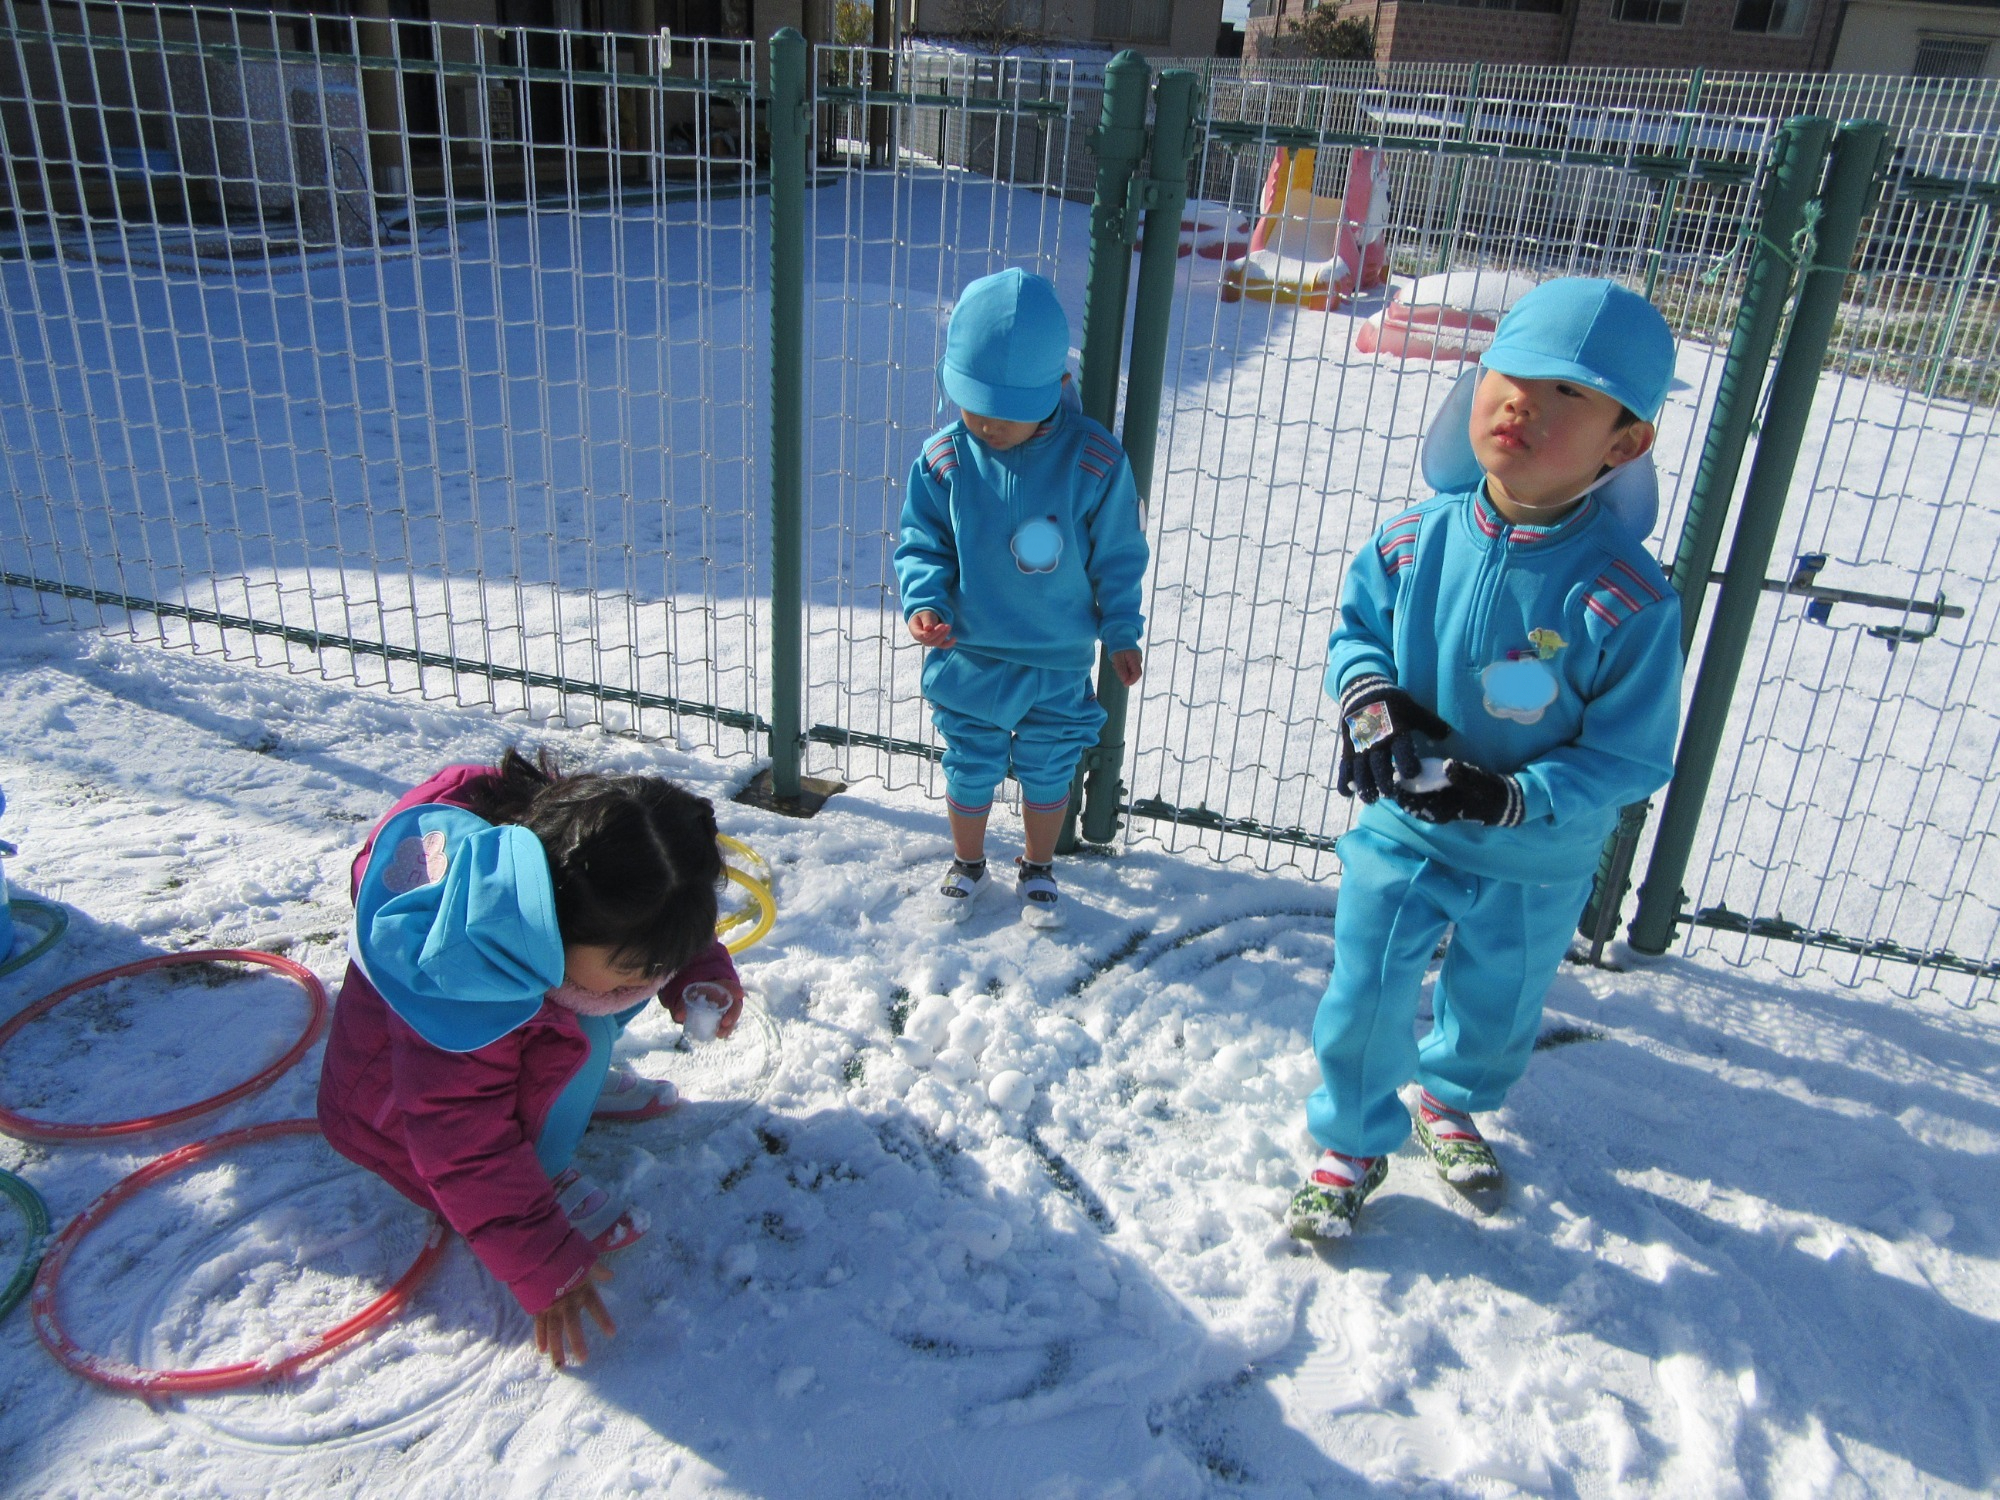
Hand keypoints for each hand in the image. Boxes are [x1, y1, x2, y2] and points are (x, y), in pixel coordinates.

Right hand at [534, 1262, 615, 1368]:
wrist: (535, 1251)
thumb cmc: (563, 1254)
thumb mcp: (584, 1257)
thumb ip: (597, 1269)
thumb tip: (611, 1275)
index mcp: (581, 1289)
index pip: (595, 1306)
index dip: (603, 1319)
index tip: (612, 1334)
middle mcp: (566, 1300)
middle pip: (572, 1324)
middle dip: (577, 1342)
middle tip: (583, 1359)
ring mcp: (551, 1305)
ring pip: (554, 1330)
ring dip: (557, 1348)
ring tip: (561, 1365)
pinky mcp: (537, 1306)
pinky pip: (539, 1324)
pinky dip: (540, 1336)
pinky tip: (542, 1350)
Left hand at [668, 978, 744, 1038]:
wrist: (697, 1001)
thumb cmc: (694, 996)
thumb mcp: (686, 998)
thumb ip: (682, 1005)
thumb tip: (678, 1016)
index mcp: (718, 987)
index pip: (729, 985)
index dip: (735, 988)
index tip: (740, 994)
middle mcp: (726, 997)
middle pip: (734, 1003)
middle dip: (733, 1013)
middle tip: (725, 1023)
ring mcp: (728, 1008)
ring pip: (733, 1015)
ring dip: (730, 1025)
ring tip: (721, 1034)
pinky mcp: (726, 1017)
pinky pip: (729, 1023)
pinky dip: (727, 1029)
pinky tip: (722, 1035)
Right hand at [908, 610, 955, 648]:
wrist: (927, 618)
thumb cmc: (924, 615)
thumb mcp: (925, 615)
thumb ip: (926, 621)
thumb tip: (927, 629)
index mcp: (915, 630)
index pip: (921, 635)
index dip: (931, 633)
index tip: (940, 626)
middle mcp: (920, 639)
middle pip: (929, 641)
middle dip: (939, 633)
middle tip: (945, 625)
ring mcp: (928, 642)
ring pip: (936, 643)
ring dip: (944, 636)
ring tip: (948, 626)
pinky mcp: (935, 643)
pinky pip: (942, 645)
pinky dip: (948, 643)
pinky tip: (954, 639)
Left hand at [1111, 648, 1142, 686]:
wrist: (1120, 636)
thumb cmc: (1118, 645)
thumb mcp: (1117, 657)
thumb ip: (1121, 669)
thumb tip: (1125, 680)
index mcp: (1135, 659)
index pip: (1137, 673)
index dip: (1132, 681)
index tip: (1124, 684)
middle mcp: (1138, 660)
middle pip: (1134, 673)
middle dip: (1125, 675)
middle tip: (1116, 669)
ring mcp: (1137, 659)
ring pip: (1131, 671)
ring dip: (1123, 671)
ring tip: (1115, 664)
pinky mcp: (1134, 659)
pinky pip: (1129, 667)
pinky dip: (1123, 668)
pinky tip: (1118, 663)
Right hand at [1335, 676, 1452, 802]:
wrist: (1363, 691)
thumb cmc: (1393, 703)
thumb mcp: (1413, 709)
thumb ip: (1430, 724)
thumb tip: (1447, 735)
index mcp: (1395, 731)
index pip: (1402, 751)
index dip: (1408, 764)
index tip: (1412, 775)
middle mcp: (1376, 741)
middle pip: (1379, 766)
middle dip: (1384, 783)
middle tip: (1390, 794)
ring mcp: (1359, 746)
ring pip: (1360, 770)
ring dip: (1365, 787)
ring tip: (1371, 800)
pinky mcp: (1348, 748)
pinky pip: (1344, 767)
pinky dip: (1344, 781)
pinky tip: (1347, 795)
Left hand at [1394, 758, 1524, 826]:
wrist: (1502, 802)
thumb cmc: (1489, 792)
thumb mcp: (1478, 782)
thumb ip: (1462, 774)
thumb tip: (1448, 765)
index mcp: (1442, 811)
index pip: (1414, 806)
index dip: (1401, 794)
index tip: (1393, 778)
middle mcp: (1437, 812)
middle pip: (1410, 804)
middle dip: (1399, 790)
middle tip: (1389, 772)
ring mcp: (1439, 807)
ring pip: (1414, 801)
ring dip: (1405, 789)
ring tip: (1394, 772)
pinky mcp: (1442, 801)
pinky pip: (1422, 796)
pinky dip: (1414, 787)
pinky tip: (1409, 774)